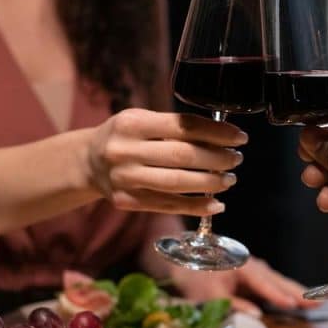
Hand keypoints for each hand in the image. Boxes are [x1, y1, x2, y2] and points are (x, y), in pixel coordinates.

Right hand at [85, 108, 246, 215]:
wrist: (88, 162)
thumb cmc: (125, 137)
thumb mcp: (142, 120)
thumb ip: (174, 127)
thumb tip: (221, 137)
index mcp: (132, 123)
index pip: (183, 126)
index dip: (216, 132)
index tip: (239, 137)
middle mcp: (125, 150)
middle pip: (182, 156)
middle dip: (217, 159)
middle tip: (236, 159)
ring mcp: (125, 178)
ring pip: (177, 183)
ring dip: (210, 183)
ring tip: (229, 179)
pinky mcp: (127, 201)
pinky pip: (168, 206)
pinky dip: (196, 207)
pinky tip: (215, 205)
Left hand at [169, 258, 320, 316]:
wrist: (180, 262)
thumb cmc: (192, 278)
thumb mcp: (208, 296)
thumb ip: (233, 306)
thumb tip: (257, 316)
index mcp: (240, 266)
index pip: (263, 283)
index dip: (278, 294)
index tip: (294, 304)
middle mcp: (250, 265)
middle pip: (277, 280)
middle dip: (297, 292)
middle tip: (318, 302)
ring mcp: (252, 269)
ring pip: (277, 281)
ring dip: (294, 291)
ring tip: (314, 302)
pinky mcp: (250, 276)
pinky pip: (271, 284)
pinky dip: (284, 291)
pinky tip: (295, 299)